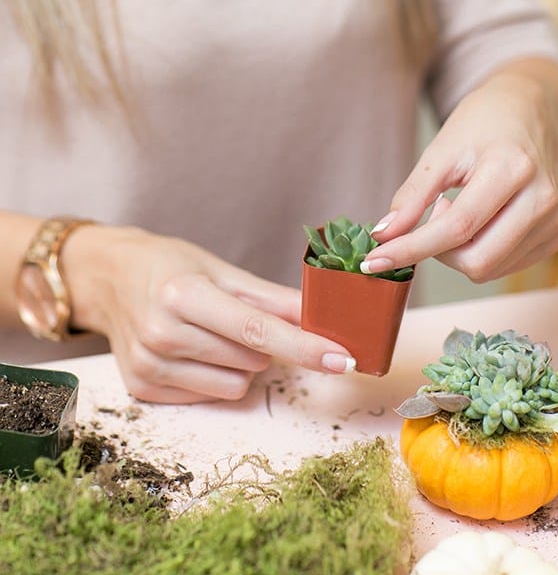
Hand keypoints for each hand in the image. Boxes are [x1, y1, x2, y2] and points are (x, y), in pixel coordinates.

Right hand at [64, 225, 355, 403]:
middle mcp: (162, 334)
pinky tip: (190, 350)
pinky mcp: (141, 389)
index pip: (258, 331)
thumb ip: (271, 298)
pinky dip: (213, 376)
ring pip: (235, 384)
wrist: (109, 279)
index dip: (305, 346)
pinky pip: (210, 396)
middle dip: (261, 344)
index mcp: (183, 295)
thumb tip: (319, 315)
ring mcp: (149, 366)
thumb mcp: (220, 270)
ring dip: (238, 363)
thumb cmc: (170, 266)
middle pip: (252, 359)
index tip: (342, 358)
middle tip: (233, 316)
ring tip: (209, 333)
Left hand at [361, 63, 557, 282]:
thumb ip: (411, 196)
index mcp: (511, 169)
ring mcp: (555, 220)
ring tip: (461, 205)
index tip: (374, 261)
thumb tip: (384, 235)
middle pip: (475, 260)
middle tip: (435, 209)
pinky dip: (479, 250)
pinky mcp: (557, 235)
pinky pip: (503, 267)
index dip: (410, 249)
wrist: (526, 113)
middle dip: (438, 250)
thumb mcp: (440, 151)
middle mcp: (542, 199)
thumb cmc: (481, 127)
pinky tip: (482, 218)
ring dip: (458, 249)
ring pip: (488, 269)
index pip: (457, 228)